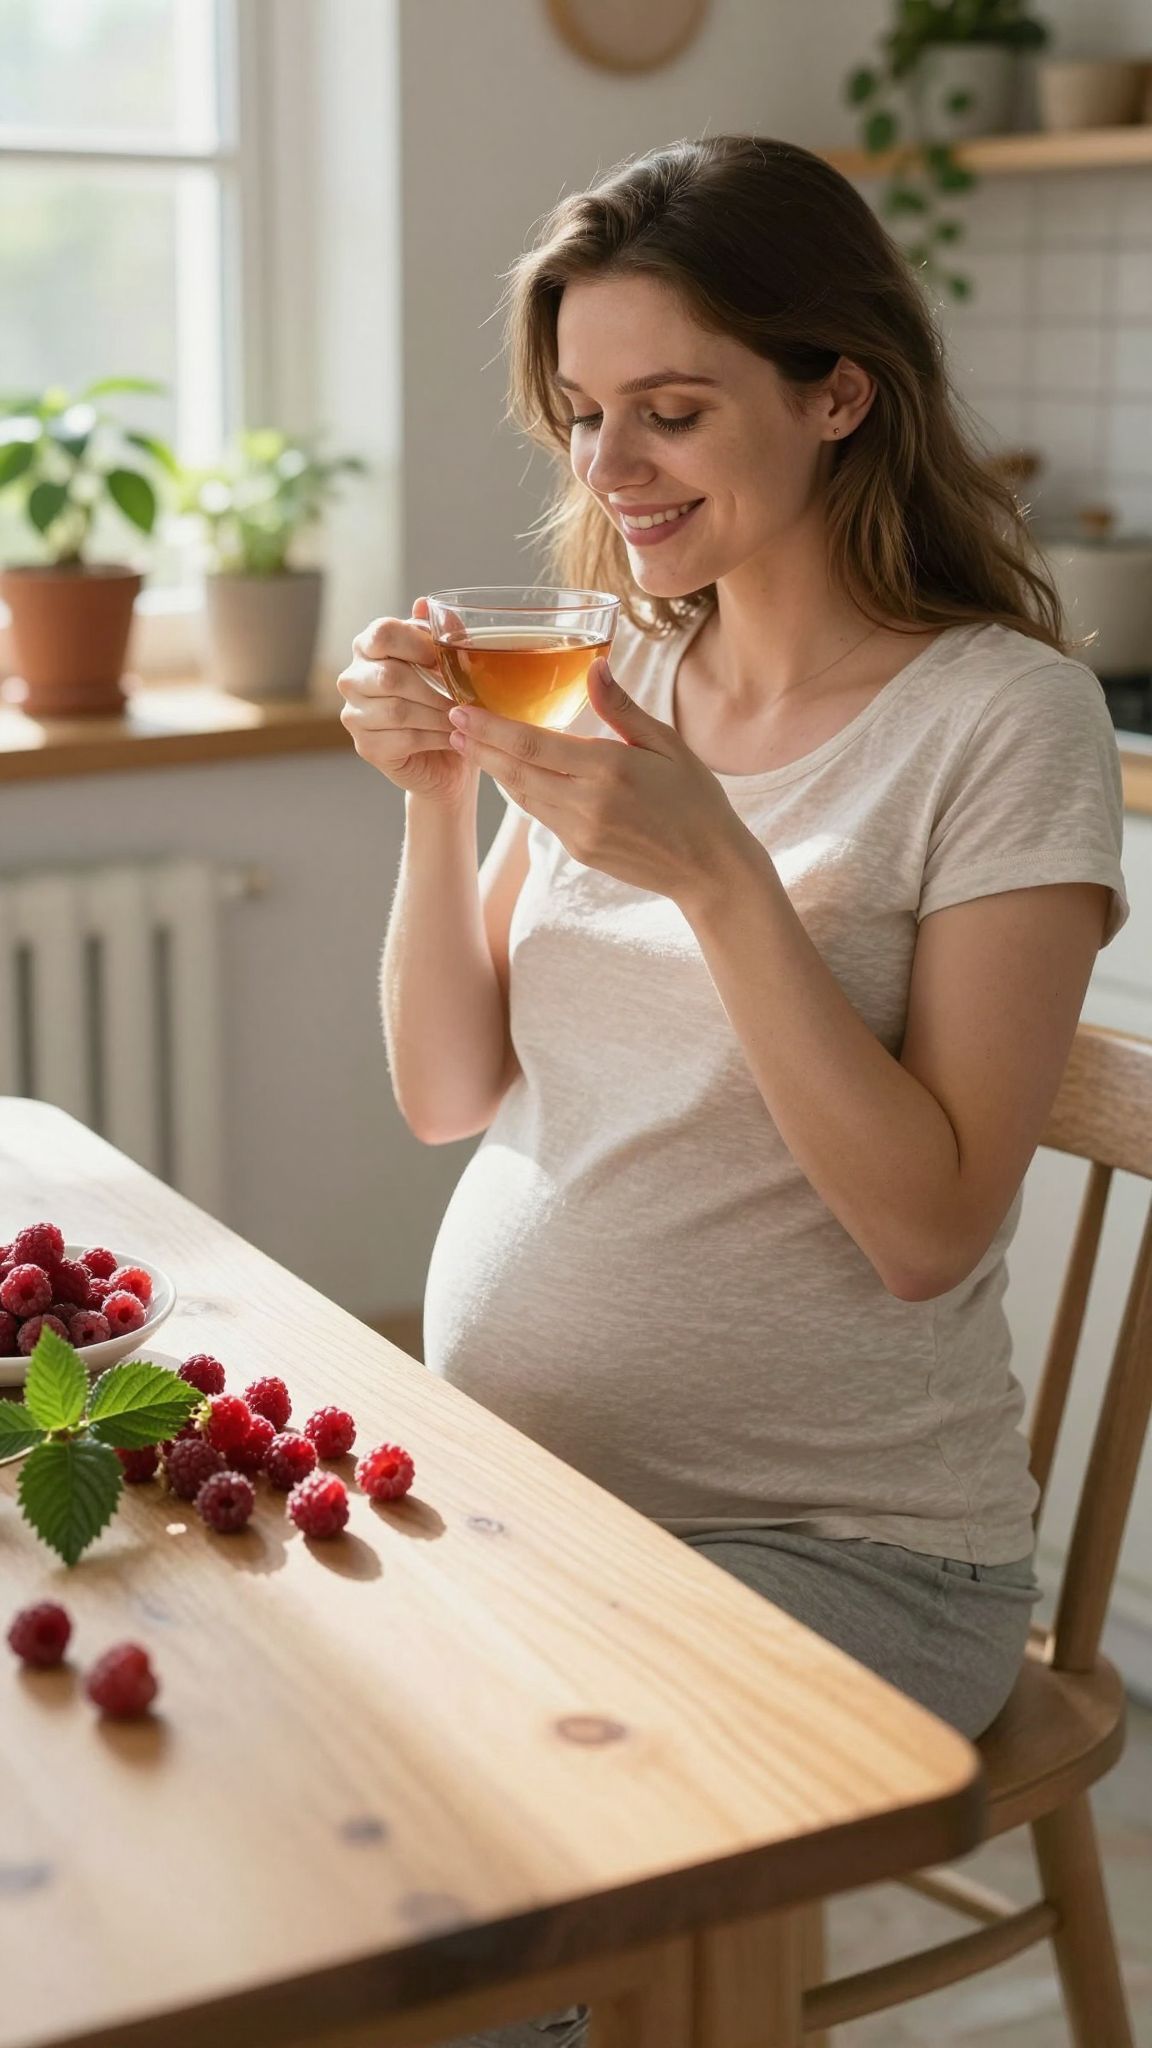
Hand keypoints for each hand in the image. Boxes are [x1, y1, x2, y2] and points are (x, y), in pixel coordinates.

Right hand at [337, 598, 477, 807]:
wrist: (446, 755)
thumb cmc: (444, 701)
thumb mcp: (446, 662)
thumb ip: (439, 633)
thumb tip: (424, 603)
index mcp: (368, 647)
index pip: (382, 633)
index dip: (416, 644)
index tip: (443, 659)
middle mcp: (353, 678)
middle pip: (390, 676)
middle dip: (434, 689)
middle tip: (465, 697)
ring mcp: (354, 715)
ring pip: (398, 710)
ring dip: (439, 715)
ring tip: (464, 718)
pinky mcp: (366, 746)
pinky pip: (403, 739)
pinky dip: (435, 737)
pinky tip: (454, 737)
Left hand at [445, 656, 756, 908]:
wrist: (709, 868)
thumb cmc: (696, 799)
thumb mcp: (667, 744)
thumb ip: (622, 708)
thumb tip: (595, 667)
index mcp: (609, 771)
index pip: (533, 746)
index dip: (491, 729)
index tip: (461, 711)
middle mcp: (587, 804)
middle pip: (516, 772)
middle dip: (480, 747)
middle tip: (449, 721)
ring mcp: (579, 832)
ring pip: (523, 796)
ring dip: (495, 769)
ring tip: (470, 743)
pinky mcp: (578, 851)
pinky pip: (540, 815)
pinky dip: (522, 791)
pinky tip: (510, 773)